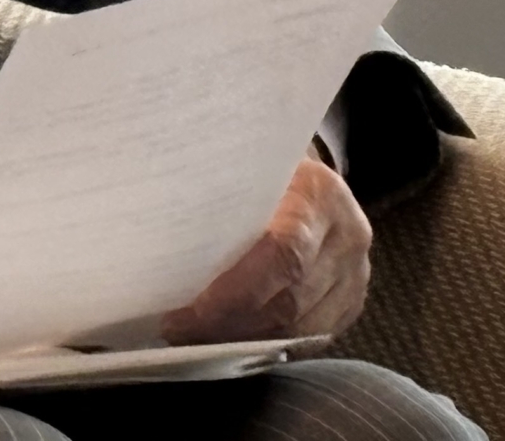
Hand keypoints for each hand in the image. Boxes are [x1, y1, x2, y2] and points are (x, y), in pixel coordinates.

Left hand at [162, 151, 371, 344]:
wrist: (308, 173)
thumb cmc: (259, 165)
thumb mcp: (241, 161)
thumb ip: (212, 188)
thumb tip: (149, 218)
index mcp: (319, 192)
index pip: (282, 253)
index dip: (234, 291)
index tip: (188, 312)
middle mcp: (347, 235)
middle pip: (288, 299)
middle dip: (229, 323)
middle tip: (177, 330)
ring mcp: (355, 274)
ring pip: (298, 326)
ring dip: (243, 339)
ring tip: (194, 338)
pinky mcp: (350, 302)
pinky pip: (308, 337)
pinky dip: (265, 343)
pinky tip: (228, 341)